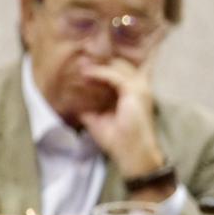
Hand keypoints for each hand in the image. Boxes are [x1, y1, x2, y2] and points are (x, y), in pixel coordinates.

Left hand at [79, 56, 170, 197]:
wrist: (131, 153)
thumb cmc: (118, 140)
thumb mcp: (98, 120)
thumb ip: (89, 109)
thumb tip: (72, 103)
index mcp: (134, 93)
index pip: (121, 72)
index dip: (103, 67)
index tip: (84, 67)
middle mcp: (140, 88)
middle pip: (121, 65)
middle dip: (101, 62)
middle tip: (81, 62)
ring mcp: (140, 88)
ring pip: (118, 67)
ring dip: (98, 66)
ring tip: (81, 66)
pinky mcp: (135, 92)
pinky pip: (114, 76)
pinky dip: (99, 73)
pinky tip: (86, 74)